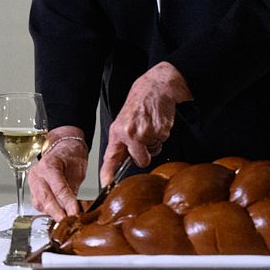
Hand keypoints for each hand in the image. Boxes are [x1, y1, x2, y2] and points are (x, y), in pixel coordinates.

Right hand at [28, 126, 87, 220]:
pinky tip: (57, 214)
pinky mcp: (33, 190)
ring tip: (64, 220)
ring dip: (52, 213)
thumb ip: (73, 189)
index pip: (58, 188)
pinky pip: (38, 203)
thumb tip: (76, 209)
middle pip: (45, 198)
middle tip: (67, 222)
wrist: (63, 147)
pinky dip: (47, 210)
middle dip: (56, 212)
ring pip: (39, 203)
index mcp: (49, 165)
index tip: (74, 212)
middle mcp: (37, 174)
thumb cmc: (71, 155)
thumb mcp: (77, 169)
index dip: (67, 202)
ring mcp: (32, 182)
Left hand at [101, 62, 192, 183]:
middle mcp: (130, 133)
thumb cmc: (141, 101)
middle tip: (145, 135)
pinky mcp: (160, 130)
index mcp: (118, 131)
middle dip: (146, 152)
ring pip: (155, 149)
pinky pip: (163, 140)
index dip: (108, 173)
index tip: (106, 184)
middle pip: (141, 160)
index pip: (111, 157)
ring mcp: (146, 133)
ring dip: (155, 139)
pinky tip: (158, 119)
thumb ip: (123, 140)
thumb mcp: (124, 119)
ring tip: (151, 122)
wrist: (156, 85)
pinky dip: (163, 132)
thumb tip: (124, 159)